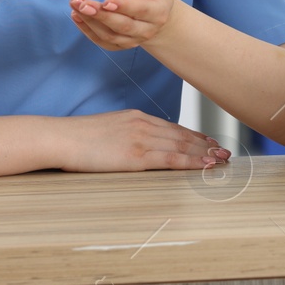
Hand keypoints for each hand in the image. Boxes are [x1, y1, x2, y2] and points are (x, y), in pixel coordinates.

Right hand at [51, 109, 230, 171]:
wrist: (59, 138)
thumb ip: (122, 136)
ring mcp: (141, 139)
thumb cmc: (75, 138)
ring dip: (205, 154)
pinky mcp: (136, 155)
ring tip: (222, 160)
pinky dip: (192, 163)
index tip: (209, 142)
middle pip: (182, 135)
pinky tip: (205, 166)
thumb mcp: (104, 130)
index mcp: (135, 118)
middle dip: (206, 145)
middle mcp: (143, 125)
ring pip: (182, 147)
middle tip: (225, 152)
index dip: (194, 136)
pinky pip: (171, 159)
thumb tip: (129, 147)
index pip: (172, 127)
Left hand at [70, 0, 178, 52]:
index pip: (141, 11)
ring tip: (75, 5)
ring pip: (110, 35)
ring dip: (90, 21)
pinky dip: (87, 30)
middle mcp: (147, 30)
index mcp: (158, 13)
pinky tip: (76, 16)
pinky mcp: (121, 45)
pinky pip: (103, 42)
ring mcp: (134, 40)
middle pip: (122, 26)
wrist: (154, 14)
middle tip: (82, 4)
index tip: (106, 1)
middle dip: (100, 15)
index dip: (123, 6)